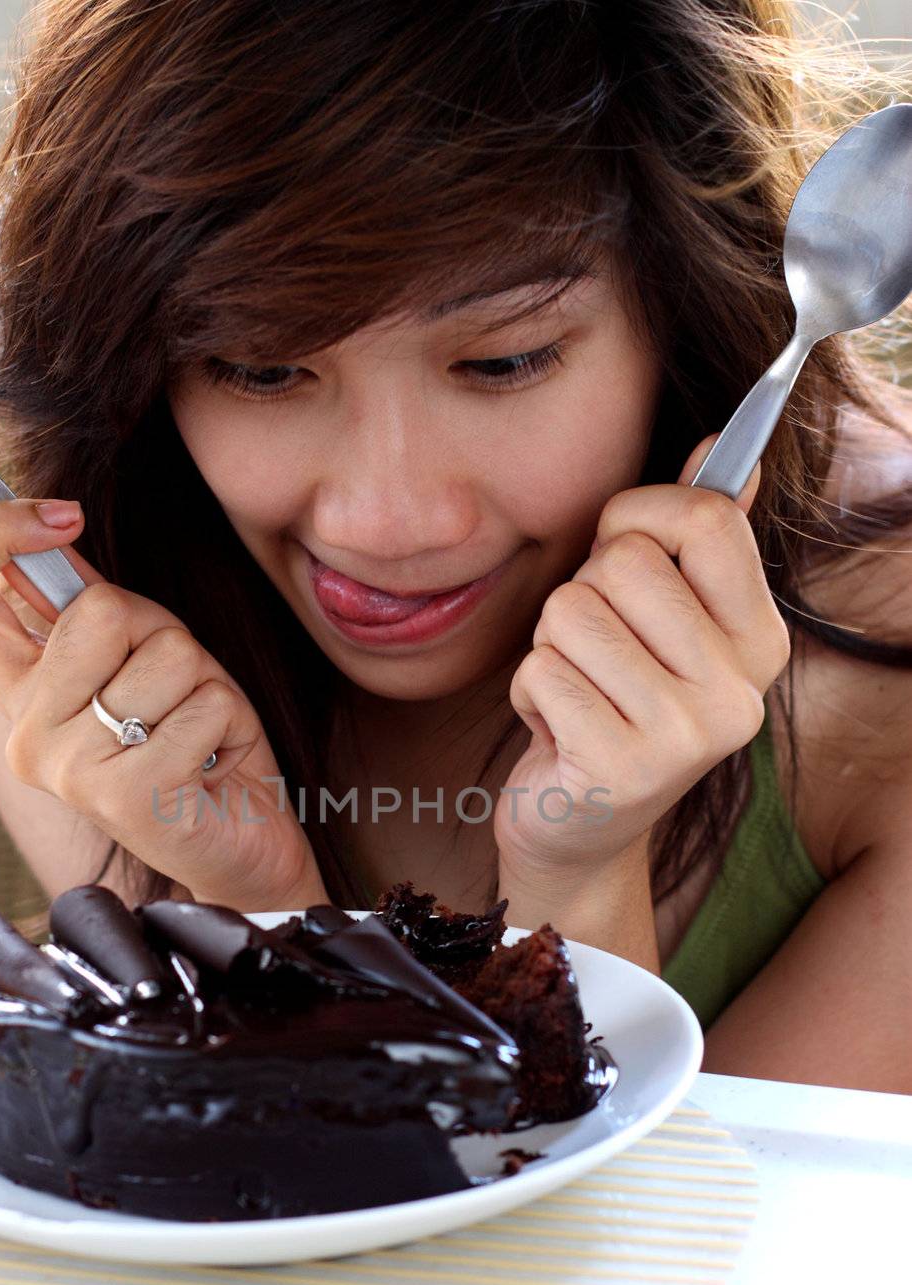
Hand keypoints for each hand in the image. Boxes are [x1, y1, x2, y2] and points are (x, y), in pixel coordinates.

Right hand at [0, 497, 327, 910]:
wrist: (242, 841)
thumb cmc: (196, 742)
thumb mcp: (143, 655)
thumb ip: (95, 604)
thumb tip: (53, 525)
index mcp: (19, 690)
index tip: (64, 516)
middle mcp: (27, 733)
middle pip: (98, 608)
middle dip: (163, 632)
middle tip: (175, 688)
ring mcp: (70, 771)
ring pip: (164, 653)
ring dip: (203, 681)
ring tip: (196, 728)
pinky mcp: (128, 800)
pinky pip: (201, 704)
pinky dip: (226, 720)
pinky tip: (211, 761)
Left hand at [494, 435, 790, 886]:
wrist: (580, 830)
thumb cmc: (613, 704)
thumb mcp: (660, 623)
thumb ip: (693, 540)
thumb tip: (718, 449)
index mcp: (760, 640)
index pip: (706, 518)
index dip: (635, 517)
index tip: (617, 553)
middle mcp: (739, 691)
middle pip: (623, 562)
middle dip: (581, 595)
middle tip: (595, 655)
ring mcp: (686, 737)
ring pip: (570, 612)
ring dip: (549, 647)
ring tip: (577, 693)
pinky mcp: (622, 770)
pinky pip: (538, 671)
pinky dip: (529, 693)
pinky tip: (557, 732)